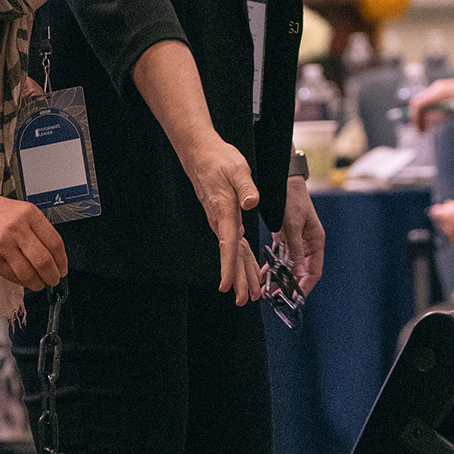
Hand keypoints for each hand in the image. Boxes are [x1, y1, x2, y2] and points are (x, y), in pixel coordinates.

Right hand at [0, 195, 67, 291]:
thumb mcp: (25, 212)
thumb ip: (41, 231)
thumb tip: (56, 257)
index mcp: (29, 214)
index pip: (55, 243)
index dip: (62, 261)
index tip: (62, 269)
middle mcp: (16, 228)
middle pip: (43, 261)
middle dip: (52, 276)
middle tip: (54, 279)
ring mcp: (2, 244)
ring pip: (28, 273)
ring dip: (38, 283)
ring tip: (40, 283)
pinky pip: (12, 276)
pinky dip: (22, 282)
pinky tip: (25, 279)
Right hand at [181, 131, 262, 298]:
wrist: (202, 153)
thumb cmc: (220, 160)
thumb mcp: (238, 170)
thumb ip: (246, 188)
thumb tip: (251, 203)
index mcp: (225, 212)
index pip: (228, 246)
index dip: (228, 268)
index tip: (226, 286)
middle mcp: (221, 221)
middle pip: (231, 256)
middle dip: (238, 280)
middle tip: (245, 300)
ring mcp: (222, 221)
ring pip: (234, 253)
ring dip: (241, 274)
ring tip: (249, 294)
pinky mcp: (225, 218)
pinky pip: (234, 244)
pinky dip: (241, 259)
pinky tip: (246, 270)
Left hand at [277, 177, 325, 295]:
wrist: (284, 180)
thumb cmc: (292, 198)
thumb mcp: (293, 225)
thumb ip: (295, 249)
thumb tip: (299, 272)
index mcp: (315, 241)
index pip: (314, 271)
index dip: (305, 285)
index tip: (295, 297)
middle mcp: (307, 243)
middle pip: (300, 270)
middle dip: (289, 284)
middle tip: (276, 295)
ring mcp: (296, 240)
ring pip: (289, 265)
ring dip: (279, 276)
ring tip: (267, 288)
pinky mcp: (285, 236)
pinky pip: (280, 255)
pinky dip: (272, 264)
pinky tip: (263, 272)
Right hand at [410, 73, 453, 130]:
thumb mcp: (453, 114)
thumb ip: (438, 117)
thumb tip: (425, 123)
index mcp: (438, 93)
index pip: (418, 104)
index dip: (416, 118)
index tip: (419, 129)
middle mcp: (436, 88)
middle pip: (418, 102)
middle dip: (417, 116)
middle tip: (421, 130)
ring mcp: (439, 87)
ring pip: (424, 102)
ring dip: (423, 114)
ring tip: (429, 127)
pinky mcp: (443, 88)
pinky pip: (430, 100)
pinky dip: (429, 110)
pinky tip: (435, 119)